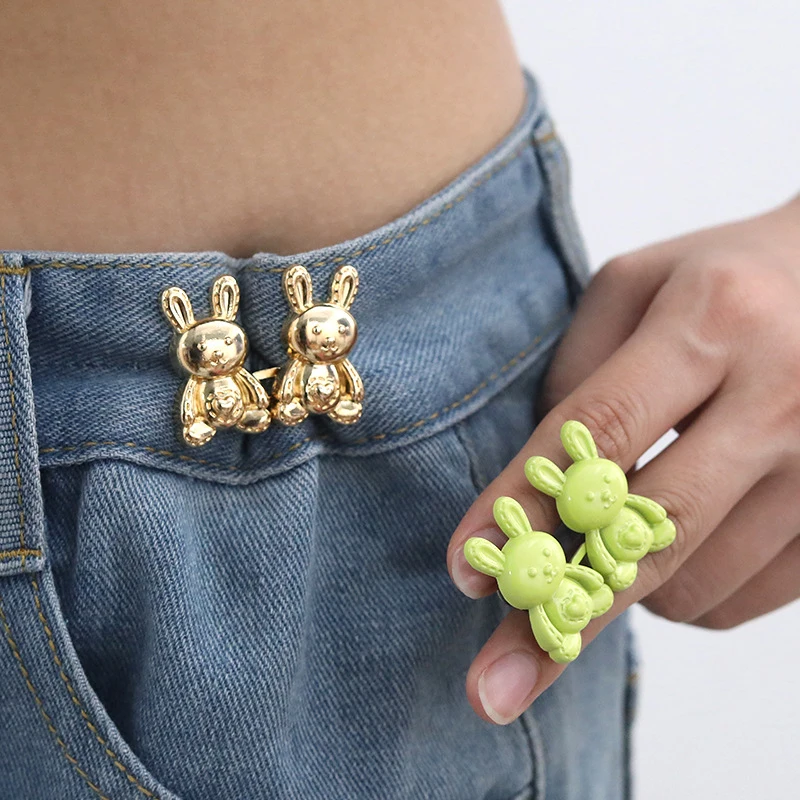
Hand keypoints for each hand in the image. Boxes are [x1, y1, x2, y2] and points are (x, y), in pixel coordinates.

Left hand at [447, 195, 799, 724]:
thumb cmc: (719, 279)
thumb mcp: (635, 289)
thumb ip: (578, 379)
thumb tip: (534, 498)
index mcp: (713, 320)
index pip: (598, 432)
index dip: (525, 511)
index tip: (464, 573)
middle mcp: (782, 395)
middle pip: (652, 535)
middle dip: (561, 618)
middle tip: (492, 686)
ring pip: (698, 585)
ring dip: (626, 593)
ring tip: (608, 545)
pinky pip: (742, 601)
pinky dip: (684, 598)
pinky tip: (671, 549)